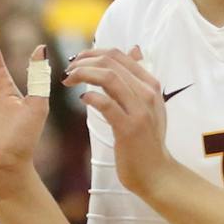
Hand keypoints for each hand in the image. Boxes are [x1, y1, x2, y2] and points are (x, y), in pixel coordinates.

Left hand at [62, 46, 177, 199]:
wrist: (156, 173)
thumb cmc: (146, 140)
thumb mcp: (148, 104)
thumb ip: (138, 79)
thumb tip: (135, 50)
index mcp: (150, 84)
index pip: (119, 55)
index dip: (93, 53)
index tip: (77, 61)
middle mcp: (147, 93)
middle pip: (111, 62)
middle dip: (83, 61)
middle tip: (68, 71)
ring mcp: (139, 110)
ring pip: (109, 77)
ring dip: (83, 74)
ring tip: (68, 80)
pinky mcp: (129, 128)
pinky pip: (107, 104)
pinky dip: (91, 97)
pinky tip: (82, 98)